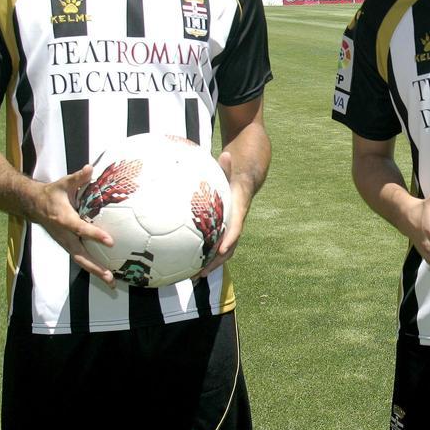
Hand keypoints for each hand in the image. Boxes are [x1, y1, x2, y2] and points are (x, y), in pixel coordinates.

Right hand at [22, 164, 115, 285]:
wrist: (32, 205)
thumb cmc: (52, 193)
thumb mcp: (63, 183)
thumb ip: (78, 178)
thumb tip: (90, 168)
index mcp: (64, 219)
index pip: (80, 229)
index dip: (94, 235)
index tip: (110, 241)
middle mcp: (64, 235)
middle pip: (80, 254)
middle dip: (95, 266)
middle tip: (110, 276)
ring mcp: (64, 243)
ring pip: (80, 260)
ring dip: (95, 271)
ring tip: (111, 283)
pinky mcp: (67, 245)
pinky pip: (80, 258)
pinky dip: (92, 266)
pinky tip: (105, 274)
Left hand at [198, 151, 249, 278]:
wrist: (247, 179)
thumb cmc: (234, 173)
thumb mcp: (231, 169)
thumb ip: (227, 165)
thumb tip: (226, 153)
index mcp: (237, 212)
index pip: (235, 228)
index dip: (229, 239)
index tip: (221, 249)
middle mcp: (234, 224)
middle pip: (228, 248)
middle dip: (216, 262)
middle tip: (200, 273)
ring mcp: (228, 229)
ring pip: (220, 251)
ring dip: (207, 264)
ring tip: (190, 276)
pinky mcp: (221, 231)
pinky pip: (211, 245)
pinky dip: (201, 255)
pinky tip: (183, 262)